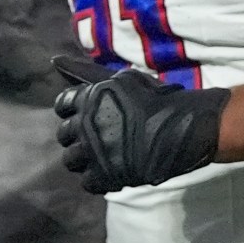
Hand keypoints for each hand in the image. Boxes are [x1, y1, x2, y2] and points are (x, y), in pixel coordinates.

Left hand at [52, 59, 227, 193]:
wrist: (188, 126)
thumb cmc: (160, 99)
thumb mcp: (124, 80)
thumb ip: (87, 73)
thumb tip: (55, 60)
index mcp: (87, 98)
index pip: (63, 105)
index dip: (76, 110)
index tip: (95, 115)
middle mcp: (85, 124)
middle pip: (64, 134)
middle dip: (80, 135)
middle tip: (105, 136)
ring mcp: (94, 151)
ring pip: (71, 160)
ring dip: (86, 158)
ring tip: (108, 155)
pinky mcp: (106, 175)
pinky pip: (87, 181)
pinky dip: (99, 178)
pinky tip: (115, 169)